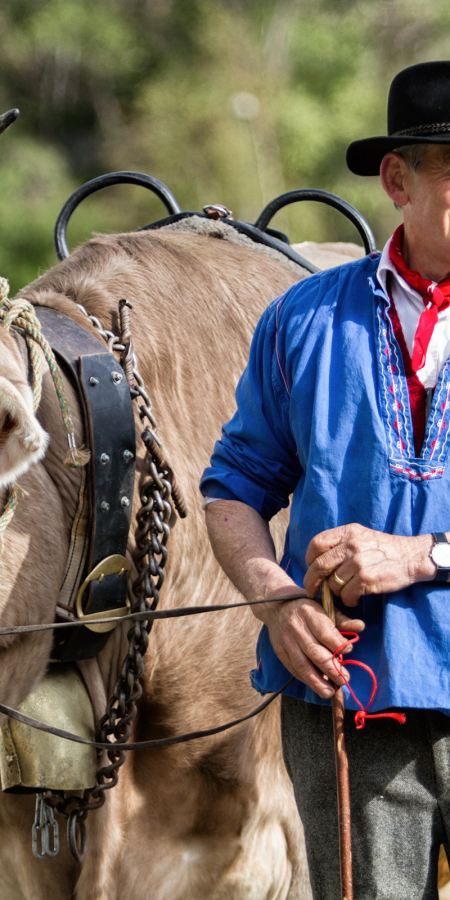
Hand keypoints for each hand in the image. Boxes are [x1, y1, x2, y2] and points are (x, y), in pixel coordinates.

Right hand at [256, 587, 364, 698]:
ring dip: (317, 681)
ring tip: (329, 692)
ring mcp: (286, 641)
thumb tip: (360, 627)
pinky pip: (293, 668)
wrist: (276, 606)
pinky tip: (317, 685)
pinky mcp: (280, 651)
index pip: (324, 632)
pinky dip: (306, 679)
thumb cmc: (306, 608)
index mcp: (309, 613)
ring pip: (302, 664)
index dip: (338, 644)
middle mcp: (296, 628)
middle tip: (344, 679)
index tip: (349, 651)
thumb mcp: (324, 607)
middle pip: (314, 652)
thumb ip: (342, 620)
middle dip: (330, 669)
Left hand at [304, 523, 435, 606]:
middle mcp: (350, 545)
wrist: (411, 556)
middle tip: (312, 590)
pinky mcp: (366, 579)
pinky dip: (348, 600)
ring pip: (332, 584)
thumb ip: (341, 544)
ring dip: (336, 592)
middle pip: (319, 565)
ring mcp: (358, 562)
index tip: (311, 568)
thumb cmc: (384, 548)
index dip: (309, 558)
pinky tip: (355, 598)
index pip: (317, 543)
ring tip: (345, 592)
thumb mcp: (361, 536)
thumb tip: (317, 562)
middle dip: (312, 581)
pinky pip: (346, 595)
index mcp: (347, 532)